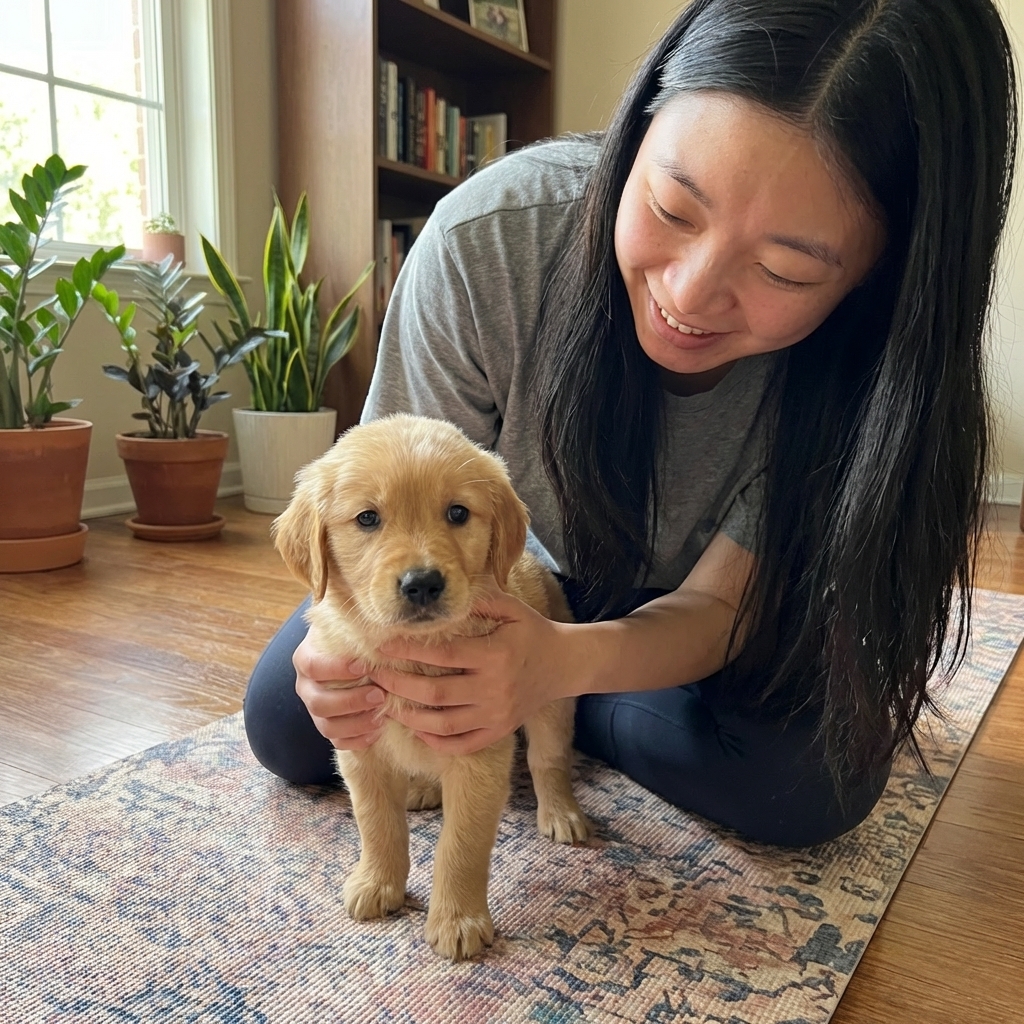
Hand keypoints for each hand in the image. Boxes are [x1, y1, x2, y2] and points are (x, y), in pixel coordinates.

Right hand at [293, 632, 385, 749]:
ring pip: (326, 727)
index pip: (313, 666)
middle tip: (379, 695)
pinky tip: (377, 732)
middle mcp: (305, 687)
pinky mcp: (328, 726)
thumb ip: (357, 631)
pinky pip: (337, 742)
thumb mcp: (349, 629)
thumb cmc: (352, 638)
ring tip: (381, 717)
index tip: (364, 666)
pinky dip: (357, 741)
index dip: (337, 669)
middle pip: (319, 703)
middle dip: (351, 702)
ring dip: (356, 724)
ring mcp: (314, 709)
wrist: (348, 652)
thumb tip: (379, 630)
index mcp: (305, 659)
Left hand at [359, 581, 580, 755]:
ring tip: (388, 704)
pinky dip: (437, 741)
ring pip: (444, 724)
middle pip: (436, 693)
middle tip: (374, 678)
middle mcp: (494, 688)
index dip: (410, 651)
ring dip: (411, 717)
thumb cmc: (533, 632)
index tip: (383, 646)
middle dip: (399, 686)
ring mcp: (496, 714)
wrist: (565, 665)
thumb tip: (445, 593)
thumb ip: (480, 600)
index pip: (444, 655)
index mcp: (495, 655)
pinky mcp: (499, 731)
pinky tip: (419, 729)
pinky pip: (462, 744)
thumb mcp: (512, 609)